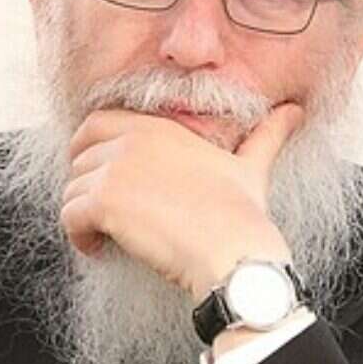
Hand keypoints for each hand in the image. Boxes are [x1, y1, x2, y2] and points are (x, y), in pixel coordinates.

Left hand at [61, 103, 304, 301]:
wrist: (234, 251)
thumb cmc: (243, 213)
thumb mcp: (252, 165)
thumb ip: (266, 135)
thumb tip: (294, 112)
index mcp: (159, 128)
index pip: (96, 122)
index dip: (89, 148)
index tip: (100, 176)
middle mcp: (132, 141)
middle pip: (79, 158)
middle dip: (84, 184)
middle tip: (101, 212)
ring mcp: (115, 170)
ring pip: (71, 190)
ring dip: (83, 216)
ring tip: (106, 237)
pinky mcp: (104, 202)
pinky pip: (69, 216)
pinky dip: (79, 236)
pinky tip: (100, 250)